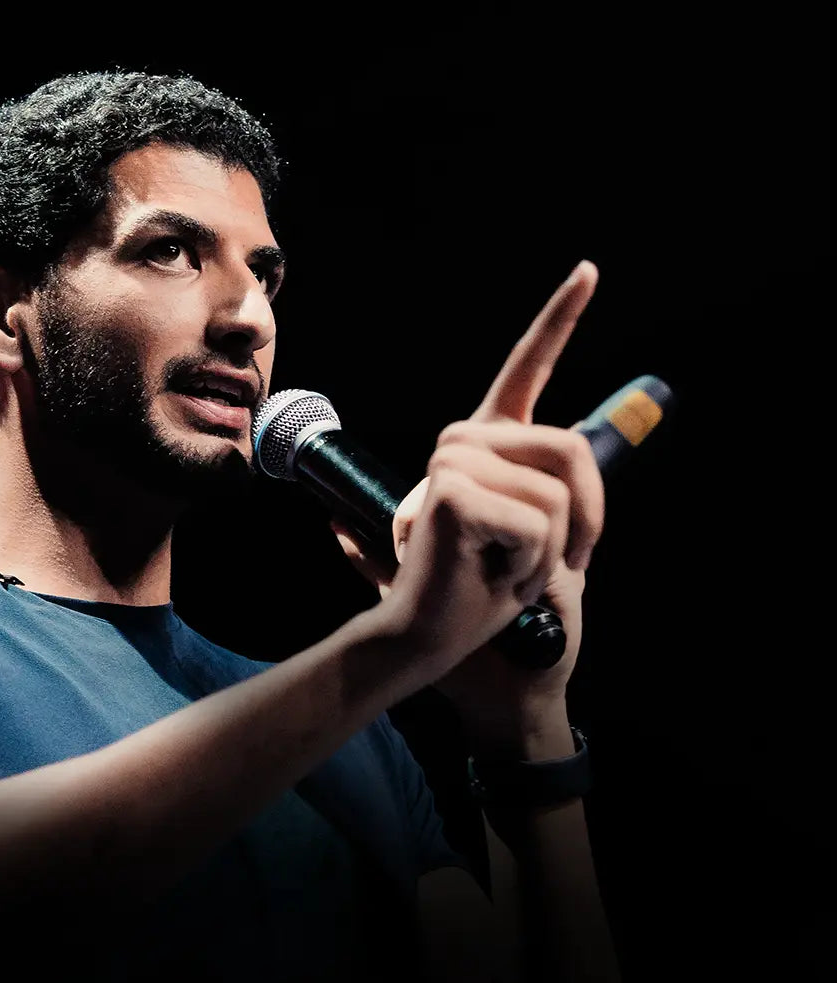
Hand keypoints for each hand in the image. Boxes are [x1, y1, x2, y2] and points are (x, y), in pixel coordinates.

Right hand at [336, 261, 604, 708]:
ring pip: (554, 488)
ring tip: (509, 574)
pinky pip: (532, 521)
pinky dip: (527, 564)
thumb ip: (523, 502)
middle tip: (561, 563)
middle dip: (586, 513)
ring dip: (550, 548)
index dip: (557, 321)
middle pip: (566, 444)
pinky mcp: (447, 495)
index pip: (523, 373)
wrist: (453, 659)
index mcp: (486, 450)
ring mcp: (448, 466)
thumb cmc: (492, 606)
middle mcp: (463, 446)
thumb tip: (450, 490)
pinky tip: (489, 578)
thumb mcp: (529, 544)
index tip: (588, 270)